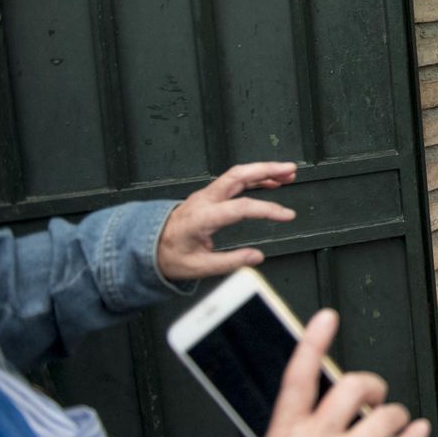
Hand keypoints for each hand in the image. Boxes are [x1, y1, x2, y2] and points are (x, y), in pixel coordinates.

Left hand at [157, 162, 297, 280]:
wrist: (147, 246)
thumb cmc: (169, 255)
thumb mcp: (199, 267)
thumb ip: (230, 261)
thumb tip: (257, 257)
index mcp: (202, 217)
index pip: (241, 207)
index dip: (267, 210)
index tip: (286, 215)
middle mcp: (204, 200)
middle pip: (238, 175)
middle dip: (266, 169)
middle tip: (290, 169)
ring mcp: (205, 195)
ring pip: (237, 174)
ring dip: (263, 170)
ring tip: (288, 172)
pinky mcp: (208, 196)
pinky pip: (234, 181)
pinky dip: (254, 178)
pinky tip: (270, 181)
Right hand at [240, 310, 430, 436]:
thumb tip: (310, 420)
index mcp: (284, 432)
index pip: (298, 375)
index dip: (312, 342)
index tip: (327, 317)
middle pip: (352, 388)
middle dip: (371, 385)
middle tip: (374, 394)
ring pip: (383, 419)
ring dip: (393, 418)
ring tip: (392, 423)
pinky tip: (418, 432)